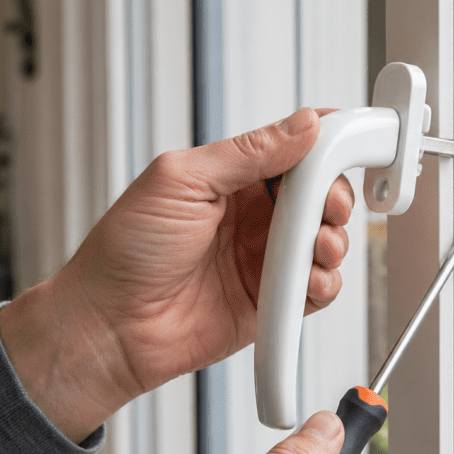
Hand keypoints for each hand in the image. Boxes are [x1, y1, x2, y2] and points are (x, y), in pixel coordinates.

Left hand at [0, 108, 353, 441]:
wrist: (108, 328)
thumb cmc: (125, 253)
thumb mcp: (181, 181)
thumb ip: (248, 152)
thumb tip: (303, 125)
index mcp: (232, 177)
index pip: (293, 149)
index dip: (323, 144)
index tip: (345, 142)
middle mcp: (254, 216)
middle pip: (320, 194)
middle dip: (333, 196)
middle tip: (327, 204)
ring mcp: (266, 258)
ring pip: (326, 239)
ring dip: (333, 240)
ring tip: (317, 245)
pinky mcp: (274, 301)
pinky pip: (318, 288)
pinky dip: (324, 282)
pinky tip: (309, 280)